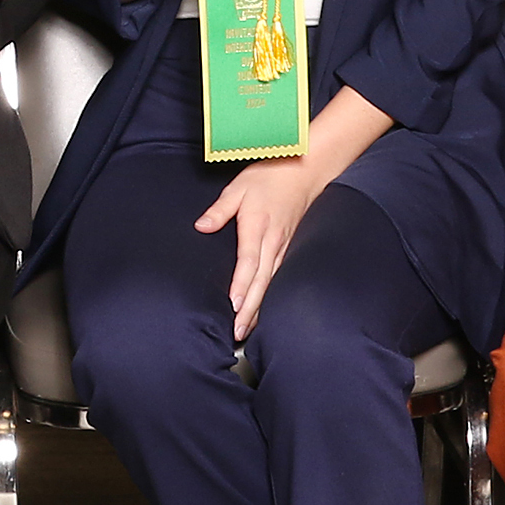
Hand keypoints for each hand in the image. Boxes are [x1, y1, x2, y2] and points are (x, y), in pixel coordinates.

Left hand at [199, 156, 319, 340]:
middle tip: (238, 332)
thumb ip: (220, 210)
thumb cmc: (268, 178)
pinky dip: (268, 295)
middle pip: (261, 280)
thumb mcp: (238, 188)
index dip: (242, 285)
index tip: (234, 305)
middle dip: (250, 308)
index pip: (249, 261)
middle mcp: (273, 241)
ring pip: (270, 283)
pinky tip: (261, 309)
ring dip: (259, 307)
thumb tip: (202, 226)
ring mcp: (283, 246)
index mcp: (258, 226)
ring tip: (246, 328)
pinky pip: (277, 276)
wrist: (303, 172)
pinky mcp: (287, 248)